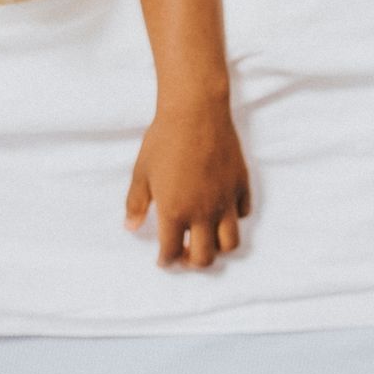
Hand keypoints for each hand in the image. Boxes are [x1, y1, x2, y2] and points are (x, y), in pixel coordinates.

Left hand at [124, 101, 250, 268]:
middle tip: (185, 253)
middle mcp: (203, 212)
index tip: (164, 259)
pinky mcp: (241, 185)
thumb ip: (136, 204)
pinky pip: (243, 213)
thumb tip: (130, 227)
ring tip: (206, 238)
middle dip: (192, 262)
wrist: (196, 111)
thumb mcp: (141, 173)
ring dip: (217, 248)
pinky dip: (233, 218)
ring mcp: (226, 200)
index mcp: (175, 212)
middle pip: (204, 258)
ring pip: (230, 243)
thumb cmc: (164, 140)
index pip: (172, 252)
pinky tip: (221, 209)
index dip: (166, 260)